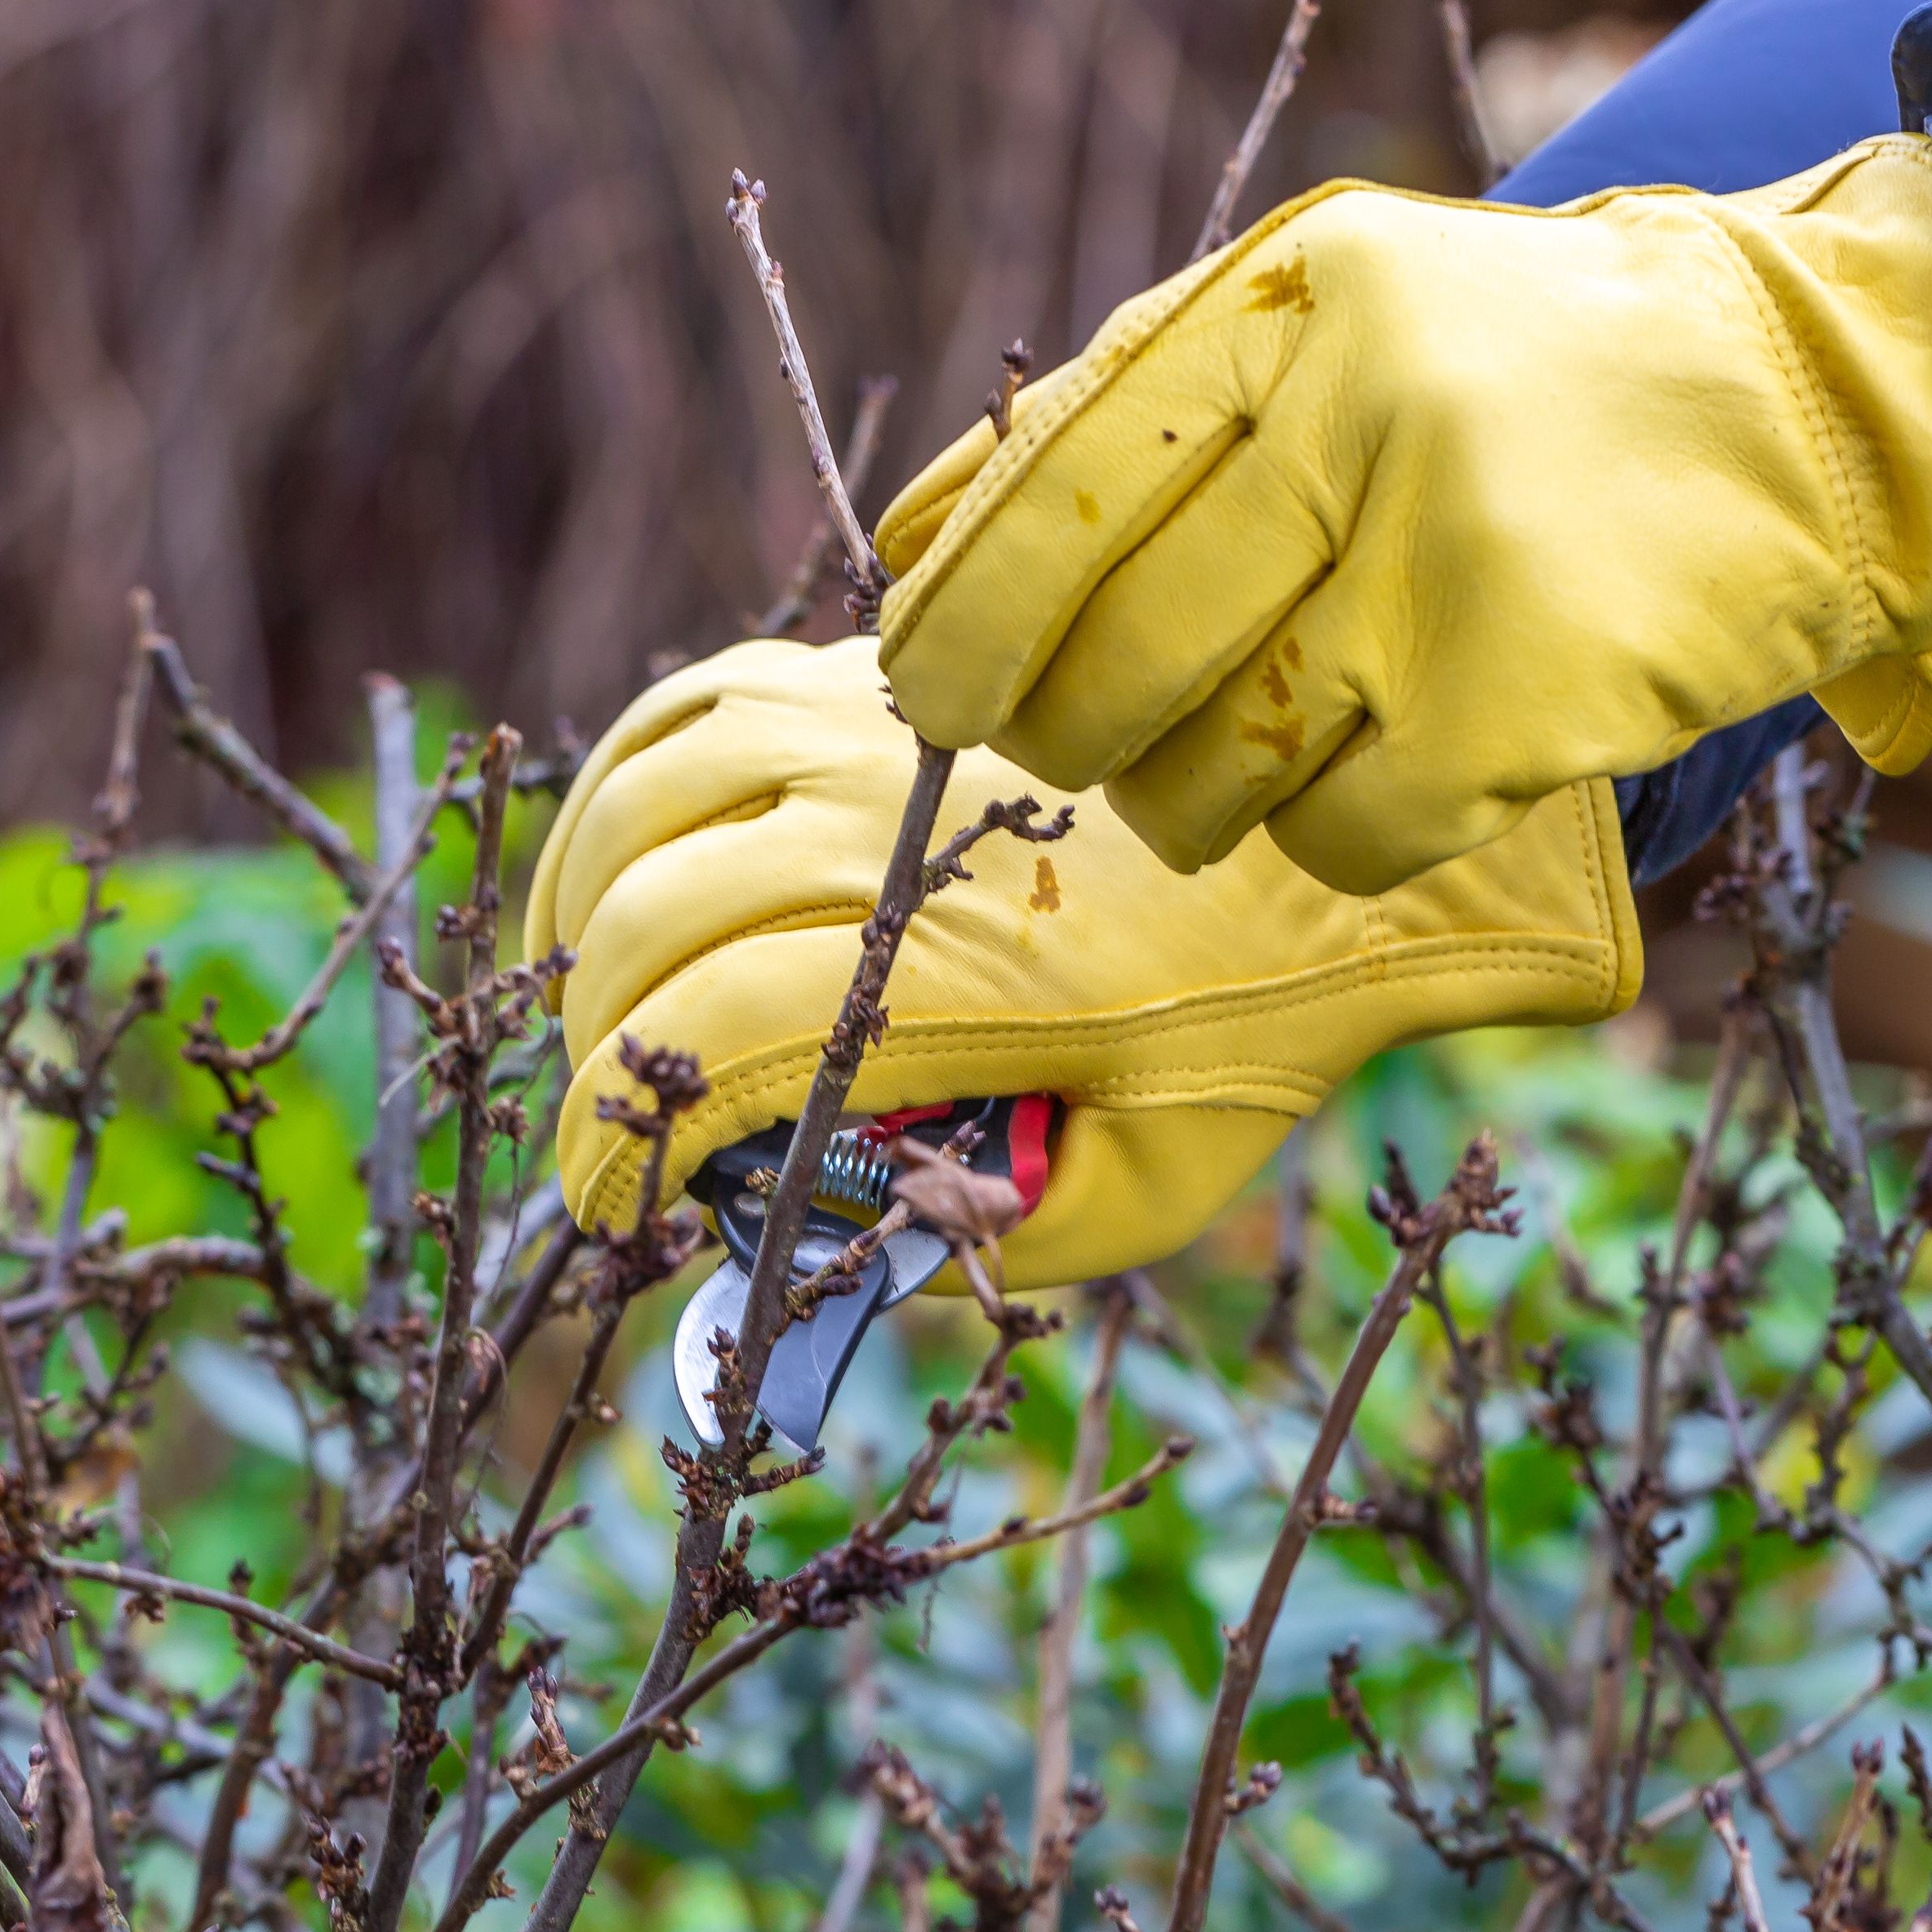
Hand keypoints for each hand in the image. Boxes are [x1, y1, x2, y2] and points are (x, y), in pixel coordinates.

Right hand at [523, 637, 1635, 1285]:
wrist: (1349, 854)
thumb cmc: (1254, 1036)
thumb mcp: (1141, 1191)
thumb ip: (984, 1242)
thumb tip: (830, 1262)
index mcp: (949, 976)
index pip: (702, 1046)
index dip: (609, 1141)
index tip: (605, 1210)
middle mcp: (893, 837)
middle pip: (643, 925)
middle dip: (592, 1044)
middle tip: (618, 1121)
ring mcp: (879, 731)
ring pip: (641, 801)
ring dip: (583, 909)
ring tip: (594, 998)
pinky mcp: (881, 670)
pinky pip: (691, 703)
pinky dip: (623, 790)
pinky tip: (626, 867)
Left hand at [866, 134, 1931, 894]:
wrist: (1819, 399)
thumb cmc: (1523, 374)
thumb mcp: (1327, 314)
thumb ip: (1126, 404)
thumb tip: (904, 541)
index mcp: (1289, 295)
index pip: (1055, 484)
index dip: (965, 611)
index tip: (921, 686)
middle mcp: (1363, 408)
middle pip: (1114, 647)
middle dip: (1059, 730)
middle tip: (1061, 749)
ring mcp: (1449, 554)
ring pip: (1211, 762)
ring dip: (1189, 798)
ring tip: (1234, 758)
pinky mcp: (1527, 692)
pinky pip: (1337, 836)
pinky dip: (1324, 839)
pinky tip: (1371, 783)